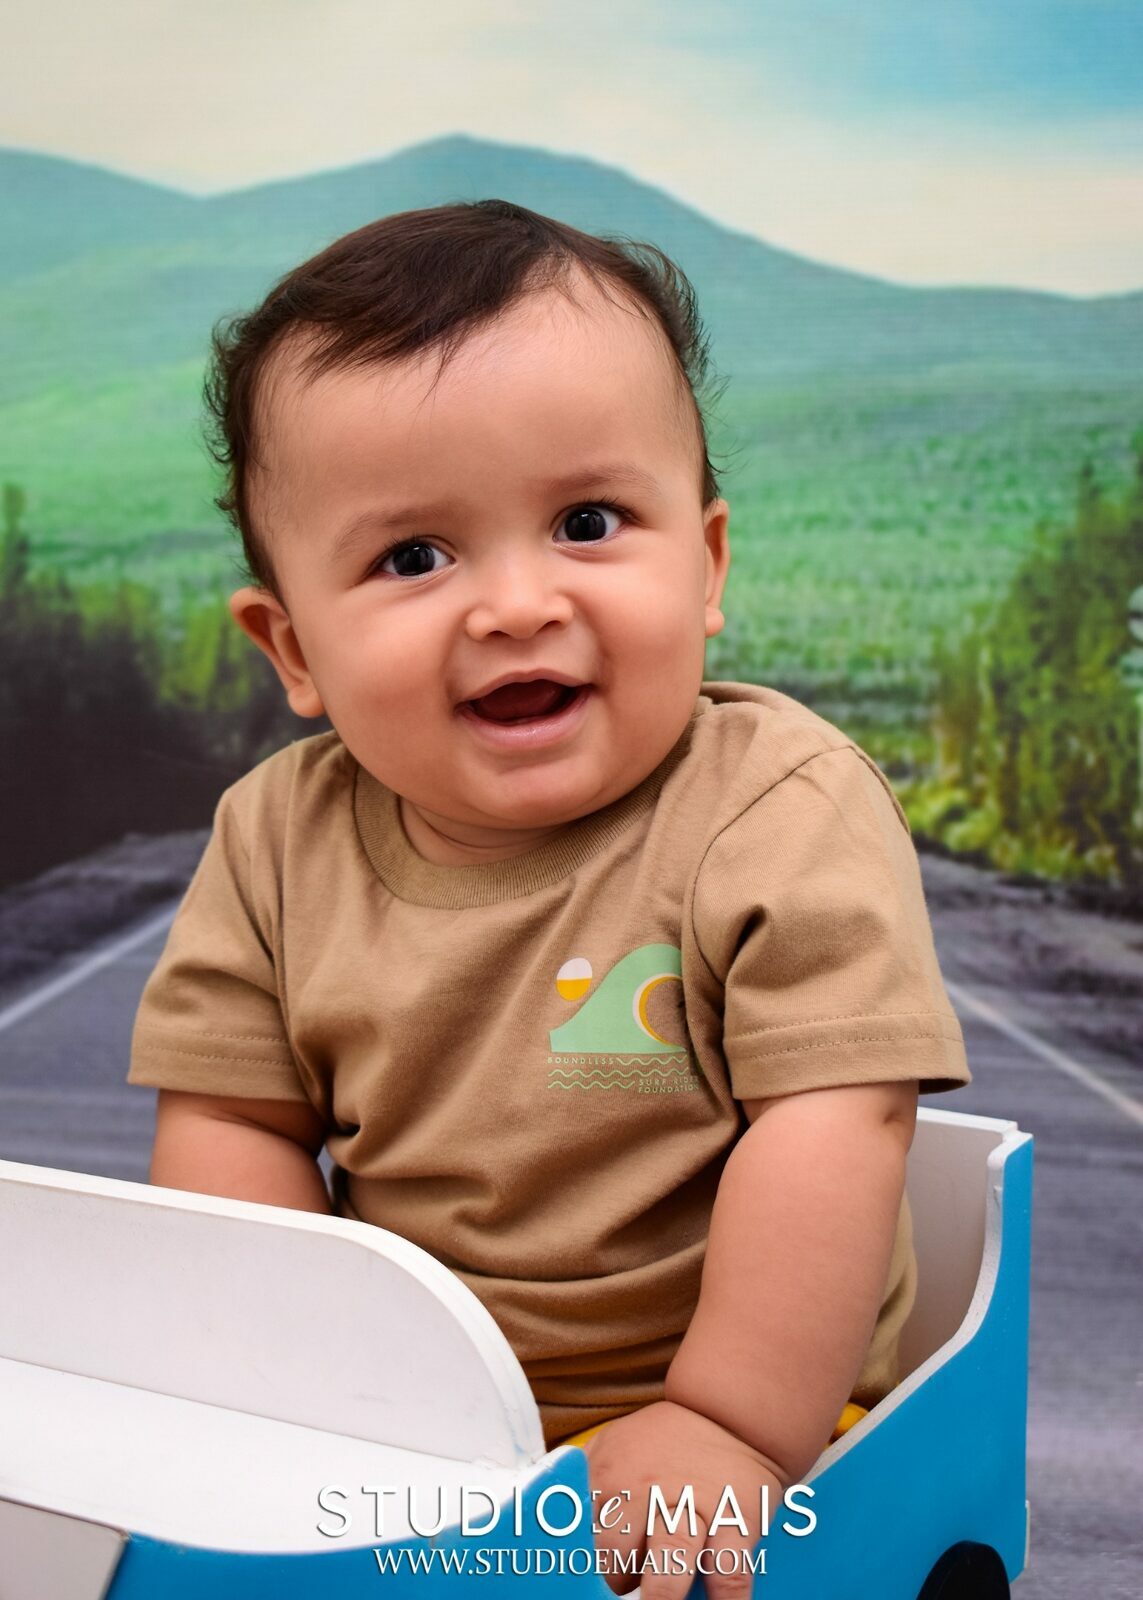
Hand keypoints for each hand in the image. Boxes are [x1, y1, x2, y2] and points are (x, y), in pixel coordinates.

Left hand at [582, 1400, 784, 1599]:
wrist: (727, 1413)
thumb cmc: (662, 1440)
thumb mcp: (610, 1445)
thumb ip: (582, 1482)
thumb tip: (544, 1515)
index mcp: (608, 1477)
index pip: (577, 1533)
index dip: (575, 1563)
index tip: (575, 1581)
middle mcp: (646, 1494)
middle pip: (616, 1555)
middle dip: (614, 1583)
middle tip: (620, 1588)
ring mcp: (692, 1508)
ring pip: (670, 1557)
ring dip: (661, 1592)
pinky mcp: (735, 1520)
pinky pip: (730, 1569)